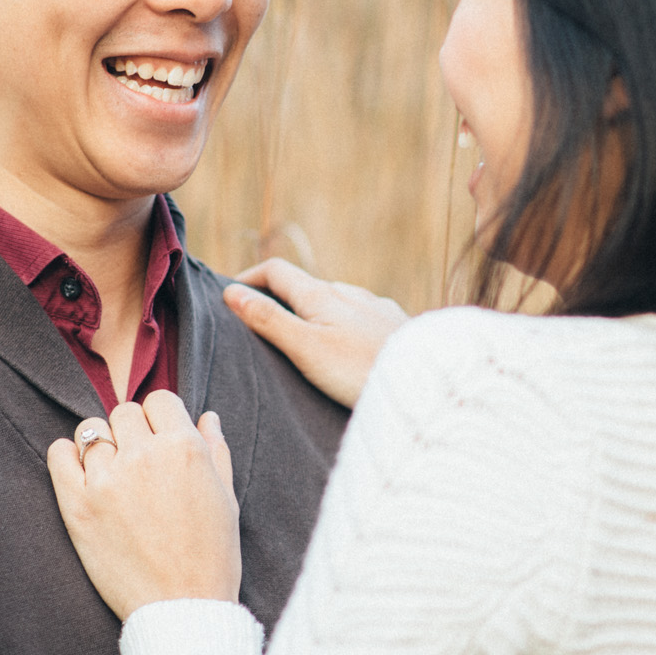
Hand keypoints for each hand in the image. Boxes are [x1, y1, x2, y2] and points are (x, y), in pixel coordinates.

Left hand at [46, 393, 240, 619]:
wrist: (181, 608)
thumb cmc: (211, 556)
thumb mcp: (227, 497)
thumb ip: (215, 449)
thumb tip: (206, 416)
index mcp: (185, 448)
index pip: (159, 400)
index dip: (160, 418)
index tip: (159, 439)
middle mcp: (145, 456)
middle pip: (124, 413)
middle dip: (132, 432)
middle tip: (137, 463)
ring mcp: (108, 479)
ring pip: (91, 432)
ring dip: (101, 446)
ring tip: (111, 474)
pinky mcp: (78, 506)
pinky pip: (58, 455)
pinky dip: (66, 457)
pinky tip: (81, 473)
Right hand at [222, 259, 407, 408]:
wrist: (426, 384)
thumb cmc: (360, 370)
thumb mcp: (305, 348)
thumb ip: (269, 320)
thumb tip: (231, 292)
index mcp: (322, 295)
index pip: (276, 270)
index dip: (248, 278)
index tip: (229, 296)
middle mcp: (350, 293)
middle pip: (306, 285)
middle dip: (280, 298)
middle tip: (260, 323)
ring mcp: (376, 307)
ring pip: (336, 300)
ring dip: (313, 312)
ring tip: (303, 339)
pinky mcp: (396, 325)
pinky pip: (361, 316)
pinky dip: (342, 324)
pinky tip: (349, 346)